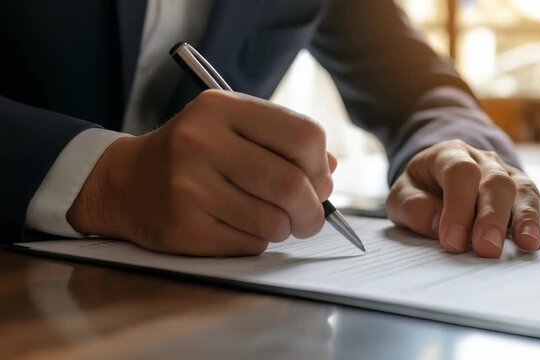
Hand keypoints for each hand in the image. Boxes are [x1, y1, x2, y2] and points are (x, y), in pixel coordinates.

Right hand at [68, 90, 336, 255]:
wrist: (127, 181)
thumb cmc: (194, 153)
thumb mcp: (233, 128)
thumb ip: (284, 141)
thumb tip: (329, 172)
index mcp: (221, 108)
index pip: (303, 136)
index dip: (320, 165)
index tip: (318, 180)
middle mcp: (201, 142)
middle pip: (291, 184)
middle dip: (312, 210)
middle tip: (310, 217)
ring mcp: (188, 187)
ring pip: (274, 222)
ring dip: (285, 228)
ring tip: (272, 220)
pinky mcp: (182, 227)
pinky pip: (249, 244)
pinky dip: (257, 241)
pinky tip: (239, 227)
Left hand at [386, 140, 539, 257]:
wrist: (438, 176)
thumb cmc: (420, 189)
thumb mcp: (401, 195)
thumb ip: (413, 207)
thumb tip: (437, 226)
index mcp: (449, 154)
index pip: (459, 173)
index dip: (458, 207)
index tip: (452, 240)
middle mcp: (483, 160)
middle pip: (495, 181)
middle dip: (491, 217)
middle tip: (486, 248)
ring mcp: (506, 174)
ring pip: (522, 189)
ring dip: (525, 218)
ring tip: (526, 244)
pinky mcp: (521, 193)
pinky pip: (534, 204)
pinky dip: (537, 224)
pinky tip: (538, 243)